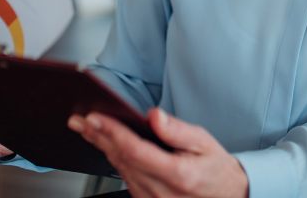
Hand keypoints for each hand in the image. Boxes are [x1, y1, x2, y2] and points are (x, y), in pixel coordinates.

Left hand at [69, 108, 248, 197]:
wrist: (226, 196)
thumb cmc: (215, 168)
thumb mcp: (204, 142)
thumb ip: (178, 130)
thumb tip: (154, 116)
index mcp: (176, 174)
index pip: (135, 150)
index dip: (112, 132)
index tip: (95, 117)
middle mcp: (160, 191)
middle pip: (120, 159)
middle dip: (98, 136)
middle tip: (79, 119)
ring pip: (118, 169)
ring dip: (101, 146)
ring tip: (86, 128)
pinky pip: (124, 177)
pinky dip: (113, 159)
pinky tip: (104, 145)